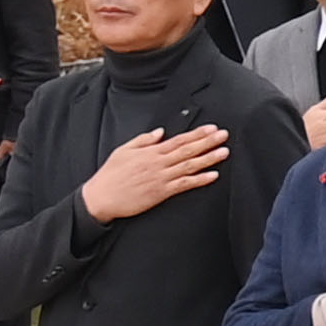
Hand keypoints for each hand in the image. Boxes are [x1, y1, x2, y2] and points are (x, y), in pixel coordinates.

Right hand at [79, 121, 233, 223]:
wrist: (101, 197)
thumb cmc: (110, 175)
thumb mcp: (123, 151)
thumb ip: (143, 140)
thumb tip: (160, 132)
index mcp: (150, 152)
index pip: (178, 140)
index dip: (197, 134)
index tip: (212, 128)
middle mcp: (158, 163)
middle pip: (188, 150)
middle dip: (207, 142)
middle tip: (224, 135)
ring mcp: (161, 178)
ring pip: (189, 165)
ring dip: (208, 158)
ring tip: (224, 152)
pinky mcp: (161, 192)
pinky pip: (184, 184)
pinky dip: (199, 180)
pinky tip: (213, 175)